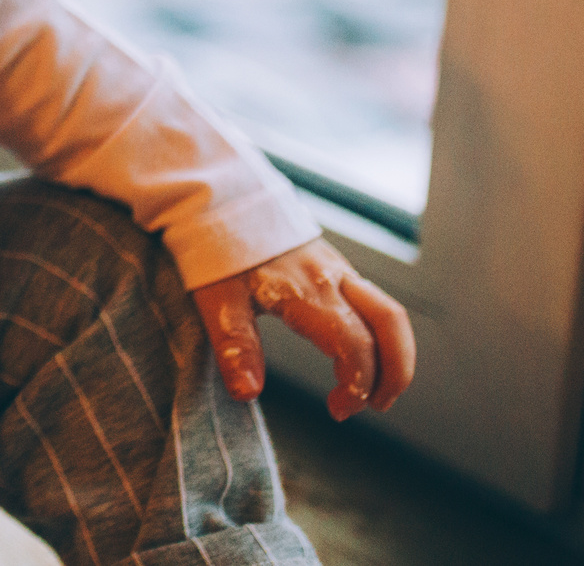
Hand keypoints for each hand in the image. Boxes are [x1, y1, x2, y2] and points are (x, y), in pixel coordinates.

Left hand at [193, 237, 414, 420]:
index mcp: (305, 290)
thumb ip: (235, 346)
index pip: (354, 343)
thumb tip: (248, 393)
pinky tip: (363, 356)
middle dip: (395, 372)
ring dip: (396, 354)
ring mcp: (339, 270)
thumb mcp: (216, 300)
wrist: (218, 203)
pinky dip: (383, 335)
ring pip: (389, 312)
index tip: (338, 410)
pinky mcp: (337, 267)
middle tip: (375, 406)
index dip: (357, 384)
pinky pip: (376, 302)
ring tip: (375, 391)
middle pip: (389, 324)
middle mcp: (332, 278)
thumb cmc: (215, 252)